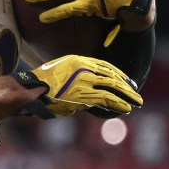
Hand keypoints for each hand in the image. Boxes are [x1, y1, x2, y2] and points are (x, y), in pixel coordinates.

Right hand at [13, 54, 142, 117]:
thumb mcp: (60, 70)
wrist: (32, 89)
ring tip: (136, 102)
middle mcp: (84, 69)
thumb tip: (86, 88)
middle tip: (136, 92)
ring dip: (126, 96)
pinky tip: (125, 108)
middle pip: (111, 76)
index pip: (105, 66)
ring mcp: (85, 82)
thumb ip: (75, 76)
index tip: (127, 81)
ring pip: (112, 88)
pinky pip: (105, 99)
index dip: (118, 74)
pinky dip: (117, 104)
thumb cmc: (42, 83)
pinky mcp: (83, 95)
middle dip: (126, 85)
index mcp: (79, 61)